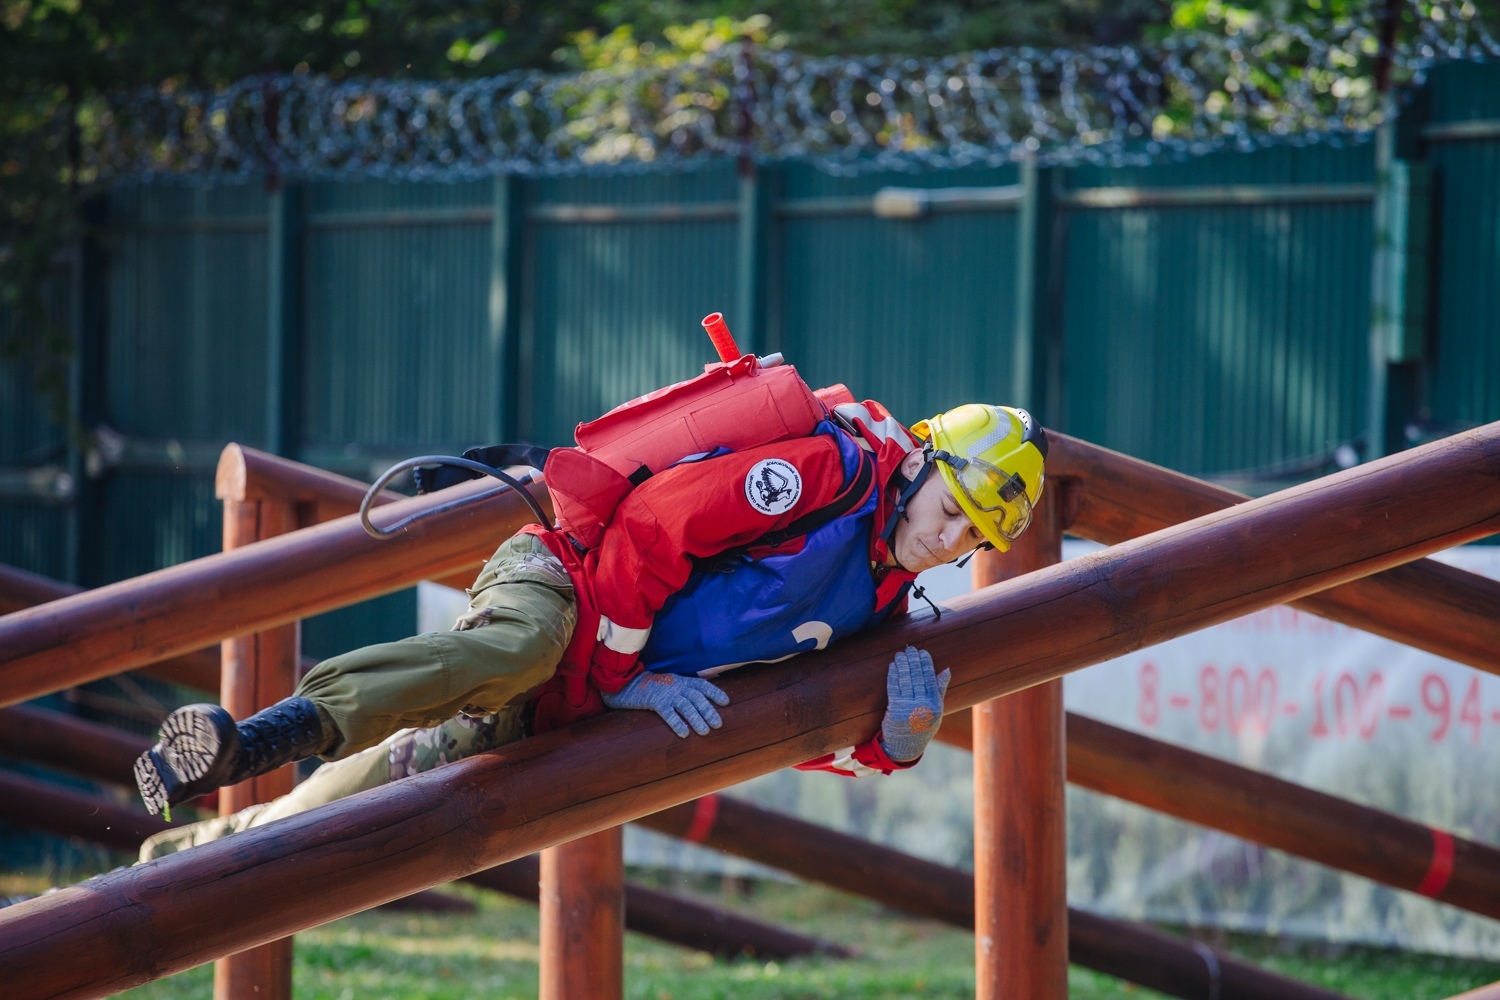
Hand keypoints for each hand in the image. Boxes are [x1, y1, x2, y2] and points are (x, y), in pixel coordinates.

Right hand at [600, 671, 730, 737]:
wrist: (625, 683)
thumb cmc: (649, 687)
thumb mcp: (668, 684)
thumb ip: (681, 690)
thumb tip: (697, 703)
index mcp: (681, 681)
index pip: (702, 685)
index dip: (715, 692)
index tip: (726, 702)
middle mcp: (676, 685)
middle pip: (697, 697)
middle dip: (709, 711)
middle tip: (718, 724)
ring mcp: (666, 693)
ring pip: (686, 706)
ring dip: (697, 719)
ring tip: (705, 732)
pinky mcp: (654, 701)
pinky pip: (668, 713)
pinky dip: (677, 723)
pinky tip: (684, 733)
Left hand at [880, 646, 949, 761]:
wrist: (905, 747)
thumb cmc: (922, 726)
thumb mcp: (937, 711)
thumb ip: (940, 689)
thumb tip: (947, 669)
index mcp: (935, 705)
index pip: (931, 678)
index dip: (926, 664)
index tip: (922, 652)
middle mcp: (923, 706)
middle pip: (917, 677)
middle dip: (913, 660)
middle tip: (910, 649)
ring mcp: (908, 708)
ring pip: (905, 680)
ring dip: (902, 664)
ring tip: (900, 654)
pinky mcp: (894, 709)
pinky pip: (894, 687)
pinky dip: (893, 674)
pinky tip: (893, 666)